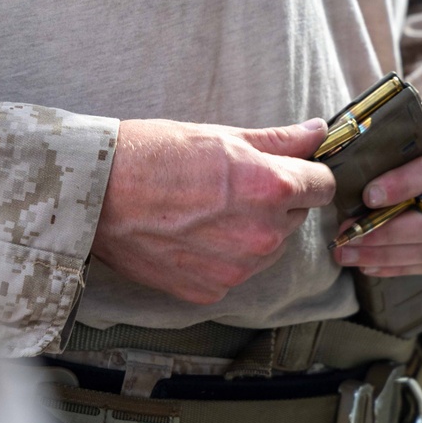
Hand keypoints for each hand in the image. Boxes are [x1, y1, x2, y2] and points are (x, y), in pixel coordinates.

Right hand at [91, 118, 334, 303]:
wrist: (98, 193)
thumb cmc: (154, 155)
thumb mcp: (221, 136)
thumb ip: (279, 140)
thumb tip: (318, 132)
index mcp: (272, 188)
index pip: (323, 186)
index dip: (307, 174)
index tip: (289, 170)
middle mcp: (262, 235)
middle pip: (295, 218)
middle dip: (275, 202)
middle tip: (230, 186)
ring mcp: (237, 268)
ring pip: (267, 248)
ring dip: (251, 232)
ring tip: (207, 210)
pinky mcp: (211, 291)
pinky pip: (235, 272)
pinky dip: (222, 257)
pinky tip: (191, 235)